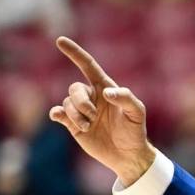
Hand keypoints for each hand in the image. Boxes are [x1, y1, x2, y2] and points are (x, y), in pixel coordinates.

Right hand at [49, 36, 154, 184]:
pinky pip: (59, 114)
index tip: (60, 40)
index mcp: (105, 88)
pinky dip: (57, 114)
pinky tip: (59, 116)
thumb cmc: (135, 130)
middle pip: (74, 88)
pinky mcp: (74, 125)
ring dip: (76, 114)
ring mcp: (81, 111)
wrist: (127, 155)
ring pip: (67, 103)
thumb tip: (106, 92)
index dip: (75, 53)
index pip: (88, 65)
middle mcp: (91, 97)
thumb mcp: (137, 112)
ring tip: (89, 126)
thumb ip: (125, 98)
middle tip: (94, 116)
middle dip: (81, 102)